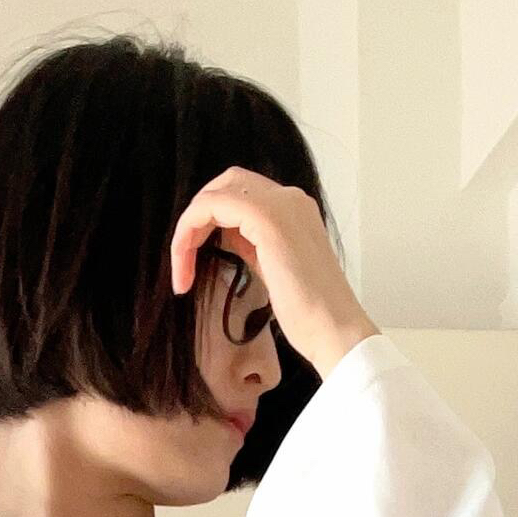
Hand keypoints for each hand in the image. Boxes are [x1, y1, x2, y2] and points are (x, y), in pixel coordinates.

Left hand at [168, 167, 376, 380]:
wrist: (335, 332)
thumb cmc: (310, 316)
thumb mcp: (275, 272)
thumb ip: (254, 248)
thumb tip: (229, 238)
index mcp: (294, 210)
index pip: (241, 195)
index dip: (211, 222)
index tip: (196, 265)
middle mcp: (289, 199)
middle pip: (226, 184)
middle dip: (198, 217)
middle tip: (184, 259)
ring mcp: (281, 205)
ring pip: (215, 194)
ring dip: (189, 229)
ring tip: (182, 270)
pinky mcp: (268, 220)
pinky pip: (212, 207)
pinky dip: (189, 232)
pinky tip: (186, 267)